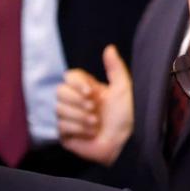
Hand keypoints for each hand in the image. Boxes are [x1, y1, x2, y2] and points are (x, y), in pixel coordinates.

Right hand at [55, 44, 133, 165]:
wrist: (128, 143)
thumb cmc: (130, 116)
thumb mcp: (124, 88)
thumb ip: (115, 67)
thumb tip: (109, 47)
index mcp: (88, 89)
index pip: (69, 77)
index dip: (76, 83)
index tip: (90, 92)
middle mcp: (78, 103)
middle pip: (59, 91)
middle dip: (76, 100)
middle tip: (94, 108)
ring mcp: (71, 119)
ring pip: (59, 109)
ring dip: (79, 116)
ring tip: (96, 123)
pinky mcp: (68, 136)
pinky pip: (61, 126)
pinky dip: (77, 128)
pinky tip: (91, 133)